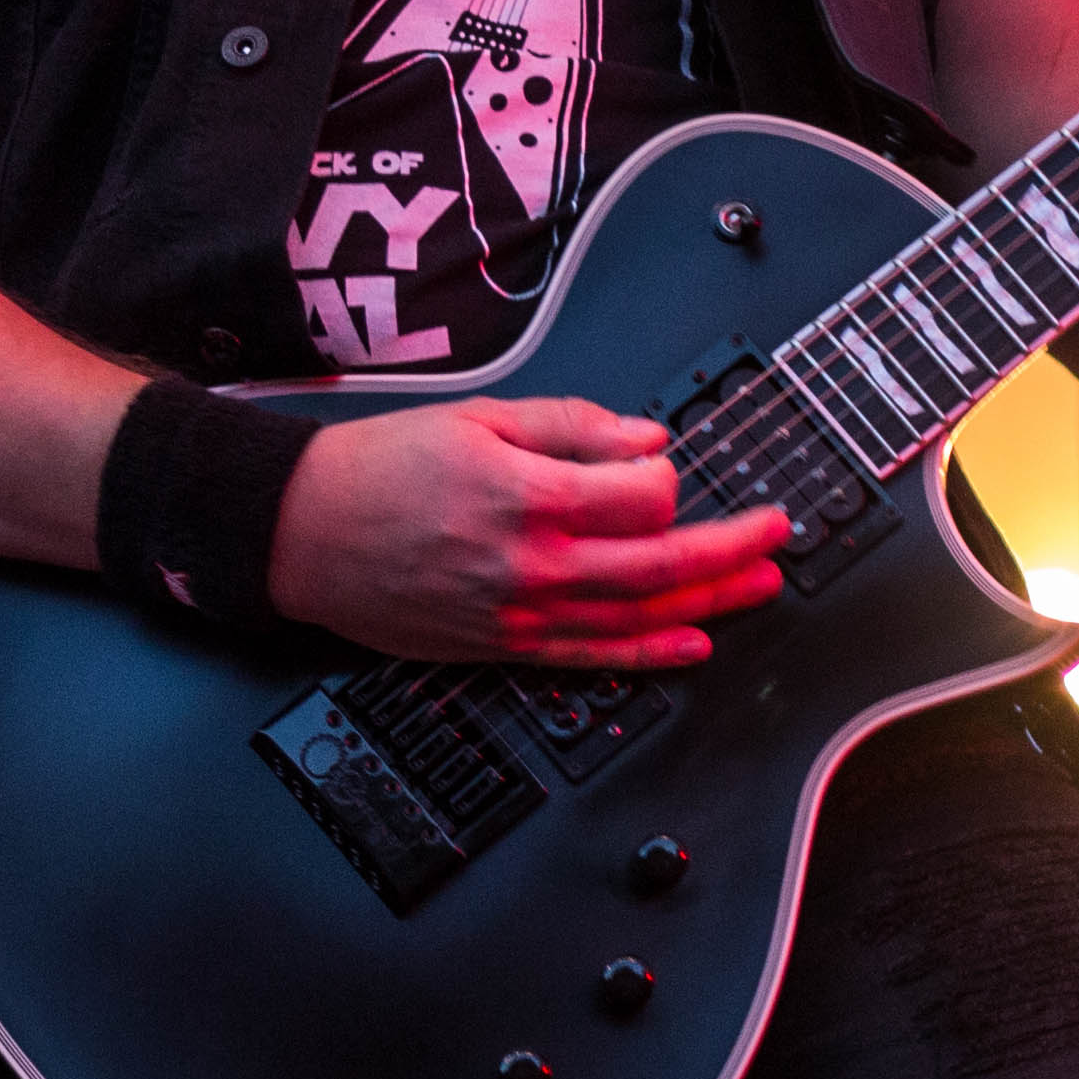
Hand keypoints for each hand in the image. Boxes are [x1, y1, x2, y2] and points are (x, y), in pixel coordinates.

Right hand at [262, 395, 793, 668]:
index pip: (642, 495)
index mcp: (528, 495)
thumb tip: (645, 438)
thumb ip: (570, 425)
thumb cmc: (376, 469)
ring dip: (712, 601)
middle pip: (661, 564)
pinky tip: (694, 646)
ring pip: (640, 616)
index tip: (657, 461)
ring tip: (760, 585)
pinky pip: (594, 659)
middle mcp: (533, 562)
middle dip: (731, 546)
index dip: (665, 476)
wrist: (302, 531)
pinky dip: (650, 656)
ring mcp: (521, 613)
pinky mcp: (504, 646)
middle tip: (775, 530)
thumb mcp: (476, 418)